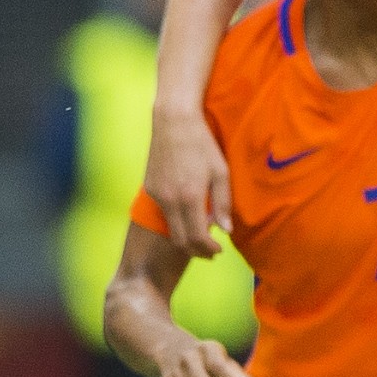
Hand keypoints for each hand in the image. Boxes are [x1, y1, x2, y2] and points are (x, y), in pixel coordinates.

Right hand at [145, 107, 229, 258]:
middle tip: (211, 252)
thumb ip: (223, 203)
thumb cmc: (203, 146)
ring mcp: (157, 195)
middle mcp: (169, 199)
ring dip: (185, 239)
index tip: (219, 251)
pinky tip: (189, 218)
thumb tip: (225, 230)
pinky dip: (176, 223)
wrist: (173, 124)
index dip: (208, 249)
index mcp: (190, 197)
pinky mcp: (150, 190)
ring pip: (169, 229)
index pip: (196, 236)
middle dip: (196, 251)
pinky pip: (163, 214)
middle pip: (179, 240)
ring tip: (202, 238)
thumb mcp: (221, 172)